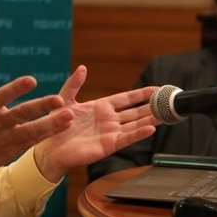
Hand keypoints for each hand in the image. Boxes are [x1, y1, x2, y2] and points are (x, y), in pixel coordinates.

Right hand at [0, 51, 74, 191]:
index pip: (0, 97)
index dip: (15, 89)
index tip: (32, 80)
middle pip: (20, 115)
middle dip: (40, 107)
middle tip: (60, 99)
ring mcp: (5, 139)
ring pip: (30, 131)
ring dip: (51, 123)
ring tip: (69, 115)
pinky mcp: (12, 150)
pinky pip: (33, 141)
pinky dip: (49, 133)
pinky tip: (65, 124)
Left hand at [34, 65, 159, 181]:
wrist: (48, 148)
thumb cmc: (55, 126)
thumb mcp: (64, 99)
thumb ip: (74, 84)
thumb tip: (83, 68)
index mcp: (101, 107)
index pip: (126, 98)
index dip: (141, 94)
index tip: (157, 88)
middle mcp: (109, 120)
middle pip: (136, 112)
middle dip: (152, 107)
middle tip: (168, 101)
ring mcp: (110, 133)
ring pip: (135, 124)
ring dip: (151, 119)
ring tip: (166, 113)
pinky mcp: (107, 145)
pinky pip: (126, 138)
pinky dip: (139, 134)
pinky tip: (151, 128)